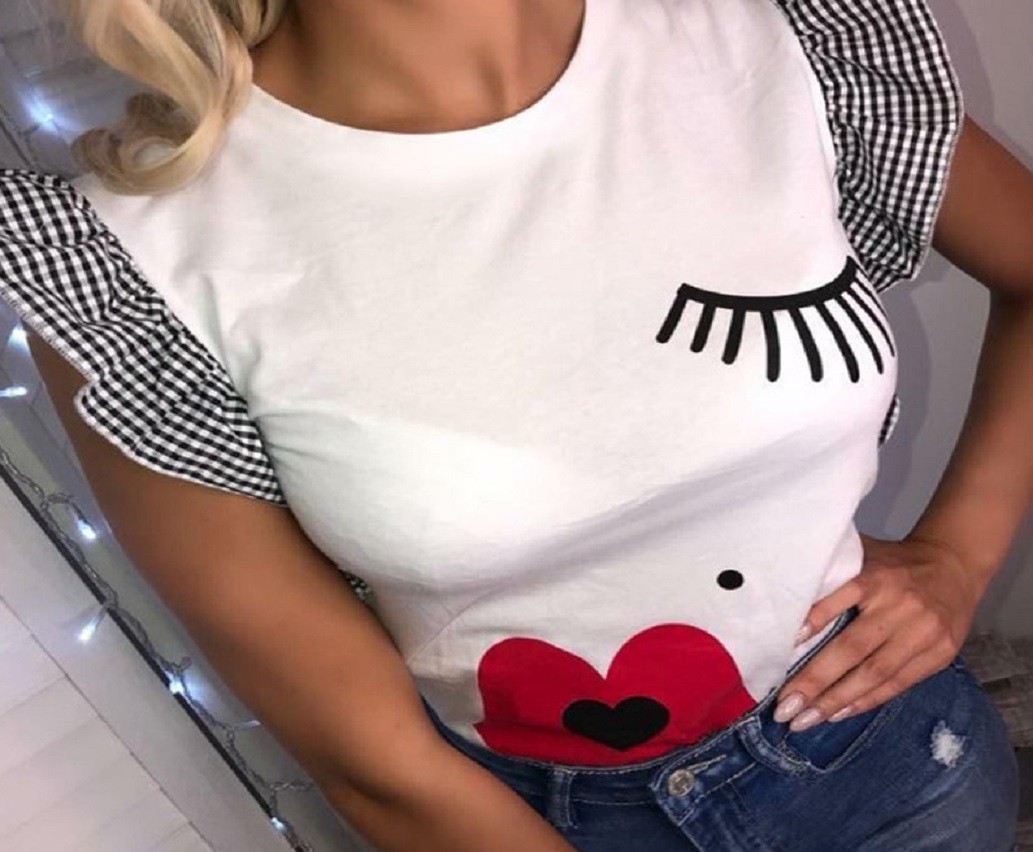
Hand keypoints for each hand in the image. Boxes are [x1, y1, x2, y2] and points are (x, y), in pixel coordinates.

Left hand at [773, 532, 987, 731]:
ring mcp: (923, 632)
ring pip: (875, 673)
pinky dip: (865, 700)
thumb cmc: (893, 563)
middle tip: (784, 706)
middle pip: (853, 647)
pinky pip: (897, 683)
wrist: (955, 565)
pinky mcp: (940, 653)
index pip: (840, 596)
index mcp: (876, 575)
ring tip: (804, 720)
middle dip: (816, 680)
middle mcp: (899, 604)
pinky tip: (838, 713)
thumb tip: (782, 597)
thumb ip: (831, 572)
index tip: (787, 645)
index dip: (814, 621)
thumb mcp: (863, 554)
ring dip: (836, 700)